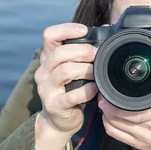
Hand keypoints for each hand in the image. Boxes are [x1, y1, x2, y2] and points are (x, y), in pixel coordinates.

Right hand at [34, 23, 98, 149]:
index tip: (84, 30)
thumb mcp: (74, 69)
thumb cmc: (71, 90)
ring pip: (65, 71)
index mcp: (48, 58)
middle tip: (97, 54)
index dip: (66, 29)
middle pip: (59, 53)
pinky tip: (94, 89)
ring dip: (86, 70)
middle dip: (82, 51)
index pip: (49, 35)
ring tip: (97, 72)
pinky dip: (87, 91)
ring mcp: (46, 89)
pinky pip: (72, 95)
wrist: (60, 120)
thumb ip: (83, 52)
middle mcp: (43, 71)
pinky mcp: (54, 105)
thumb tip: (106, 29)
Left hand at [98, 44, 150, 149]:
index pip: (132, 107)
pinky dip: (109, 124)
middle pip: (118, 116)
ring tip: (106, 100)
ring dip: (106, 113)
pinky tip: (110, 115)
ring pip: (114, 126)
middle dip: (107, 102)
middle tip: (104, 90)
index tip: (110, 86)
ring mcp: (145, 138)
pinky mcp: (140, 145)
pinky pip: (116, 135)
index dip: (115, 98)